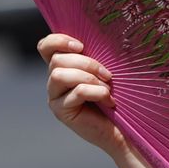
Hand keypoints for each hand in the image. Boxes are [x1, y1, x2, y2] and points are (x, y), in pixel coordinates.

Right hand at [39, 34, 120, 152]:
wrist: (122, 129)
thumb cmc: (116, 98)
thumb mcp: (104, 72)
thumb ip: (94, 57)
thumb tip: (97, 38)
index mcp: (63, 67)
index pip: (46, 47)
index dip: (58, 40)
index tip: (81, 45)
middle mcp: (54, 81)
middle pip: (57, 60)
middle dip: (86, 63)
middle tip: (108, 75)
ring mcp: (55, 97)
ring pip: (59, 75)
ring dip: (88, 77)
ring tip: (107, 88)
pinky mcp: (61, 111)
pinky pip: (76, 92)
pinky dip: (96, 92)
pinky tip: (108, 100)